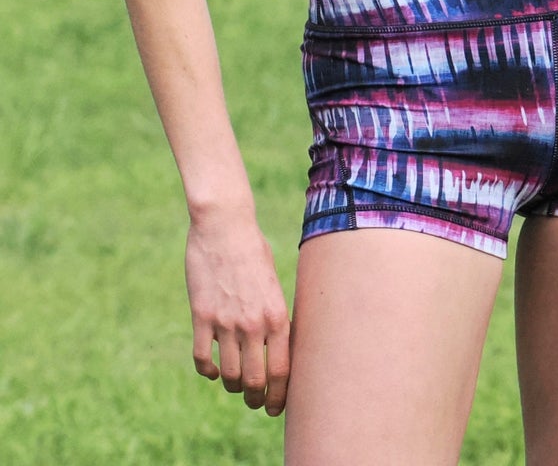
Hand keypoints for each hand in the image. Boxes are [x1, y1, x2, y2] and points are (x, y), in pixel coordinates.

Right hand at [184, 206, 290, 414]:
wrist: (225, 226)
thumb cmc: (254, 251)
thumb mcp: (273, 282)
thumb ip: (273, 315)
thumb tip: (276, 344)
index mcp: (277, 314)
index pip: (281, 370)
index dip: (279, 394)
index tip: (276, 406)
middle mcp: (252, 323)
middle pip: (255, 379)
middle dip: (256, 398)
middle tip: (255, 403)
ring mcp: (225, 322)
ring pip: (229, 374)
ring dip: (233, 386)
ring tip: (236, 385)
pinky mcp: (201, 317)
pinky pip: (202, 359)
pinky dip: (208, 371)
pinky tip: (213, 371)